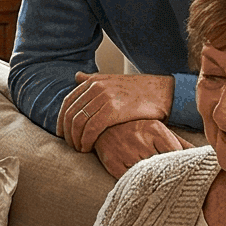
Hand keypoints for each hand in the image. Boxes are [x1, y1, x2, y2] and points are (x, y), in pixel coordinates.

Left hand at [57, 72, 173, 153]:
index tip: (63, 134)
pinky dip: (86, 140)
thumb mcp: (114, 80)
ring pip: (78, 122)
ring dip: (75, 139)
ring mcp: (104, 97)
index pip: (68, 102)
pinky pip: (91, 128)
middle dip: (67, 132)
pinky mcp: (113, 110)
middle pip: (70, 113)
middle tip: (70, 146)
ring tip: (80, 149)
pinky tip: (87, 148)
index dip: (61, 120)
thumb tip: (76, 76)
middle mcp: (96, 87)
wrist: (164, 93)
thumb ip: (93, 79)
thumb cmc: (140, 91)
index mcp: (94, 81)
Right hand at [92, 118, 185, 178]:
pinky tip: (140, 185)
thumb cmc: (138, 131)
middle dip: (167, 177)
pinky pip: (130, 180)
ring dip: (153, 183)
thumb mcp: (160, 132)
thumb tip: (205, 156)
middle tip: (170, 184)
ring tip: (156, 185)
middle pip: (162, 167)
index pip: (176, 155)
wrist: (104, 126)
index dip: (180, 167)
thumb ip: (182, 144)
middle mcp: (141, 139)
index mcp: (156, 130)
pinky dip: (137, 185)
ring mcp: (126, 151)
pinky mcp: (113, 163)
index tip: (182, 175)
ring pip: (147, 176)